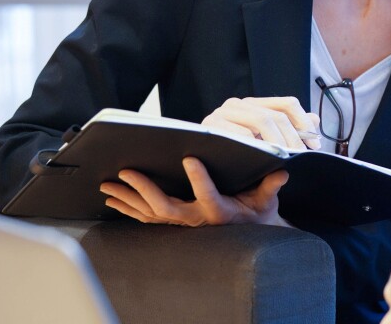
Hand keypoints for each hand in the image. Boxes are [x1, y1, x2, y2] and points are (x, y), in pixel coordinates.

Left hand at [100, 156, 291, 226]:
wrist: (248, 234)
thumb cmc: (257, 212)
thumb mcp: (267, 200)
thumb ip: (271, 186)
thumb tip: (282, 172)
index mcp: (220, 212)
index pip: (209, 195)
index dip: (199, 179)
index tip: (190, 157)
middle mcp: (197, 219)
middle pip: (166, 207)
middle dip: (144, 189)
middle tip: (127, 171)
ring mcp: (182, 222)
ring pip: (150, 213)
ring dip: (128, 198)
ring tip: (108, 184)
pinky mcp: (173, 222)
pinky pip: (146, 218)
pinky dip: (128, 209)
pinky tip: (113, 199)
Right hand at [202, 96, 321, 149]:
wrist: (211, 181)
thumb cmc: (241, 160)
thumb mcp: (268, 145)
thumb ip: (290, 132)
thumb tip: (315, 120)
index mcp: (254, 104)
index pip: (287, 104)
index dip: (304, 122)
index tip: (315, 144)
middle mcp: (238, 104)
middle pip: (275, 114)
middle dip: (292, 136)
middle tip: (301, 154)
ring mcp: (222, 112)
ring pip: (261, 120)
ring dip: (277, 140)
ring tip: (286, 156)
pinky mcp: (212, 126)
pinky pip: (241, 132)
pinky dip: (256, 144)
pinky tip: (264, 155)